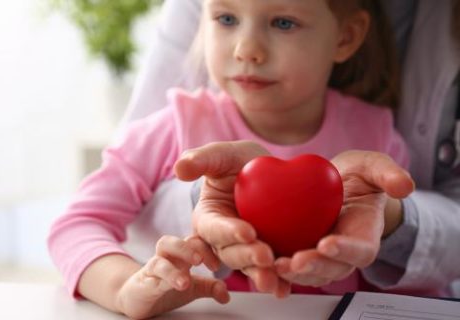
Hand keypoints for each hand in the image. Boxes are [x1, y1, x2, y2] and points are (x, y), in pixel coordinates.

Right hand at [116, 235, 229, 318]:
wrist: (136, 298)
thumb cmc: (163, 287)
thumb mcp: (192, 289)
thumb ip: (209, 287)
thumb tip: (226, 294)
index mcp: (179, 255)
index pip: (193, 241)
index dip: (206, 249)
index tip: (217, 266)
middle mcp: (166, 257)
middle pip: (172, 241)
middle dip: (187, 248)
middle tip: (200, 261)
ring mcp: (153, 267)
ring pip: (159, 255)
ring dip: (174, 266)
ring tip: (186, 281)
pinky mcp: (143, 281)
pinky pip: (151, 275)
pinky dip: (164, 279)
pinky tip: (176, 286)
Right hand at [174, 141, 290, 297]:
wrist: (267, 173)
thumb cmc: (239, 162)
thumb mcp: (222, 156)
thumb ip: (201, 160)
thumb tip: (179, 169)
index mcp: (208, 218)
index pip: (214, 228)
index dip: (228, 231)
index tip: (246, 232)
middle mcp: (223, 240)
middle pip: (230, 253)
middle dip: (247, 256)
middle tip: (265, 255)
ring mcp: (244, 250)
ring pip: (248, 267)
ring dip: (259, 274)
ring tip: (273, 279)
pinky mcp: (264, 256)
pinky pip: (268, 271)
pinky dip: (277, 281)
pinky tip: (285, 287)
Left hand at [275, 150, 414, 286]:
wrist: (334, 185)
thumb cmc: (356, 178)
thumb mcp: (371, 167)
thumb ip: (387, 173)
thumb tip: (405, 185)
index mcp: (363, 237)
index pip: (360, 250)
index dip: (346, 250)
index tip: (329, 243)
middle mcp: (342, 253)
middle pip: (332, 269)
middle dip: (314, 267)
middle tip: (296, 261)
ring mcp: (320, 256)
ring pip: (308, 273)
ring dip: (292, 273)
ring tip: (274, 265)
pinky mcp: (298, 251)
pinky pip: (288, 265)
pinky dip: (275, 267)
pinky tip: (259, 260)